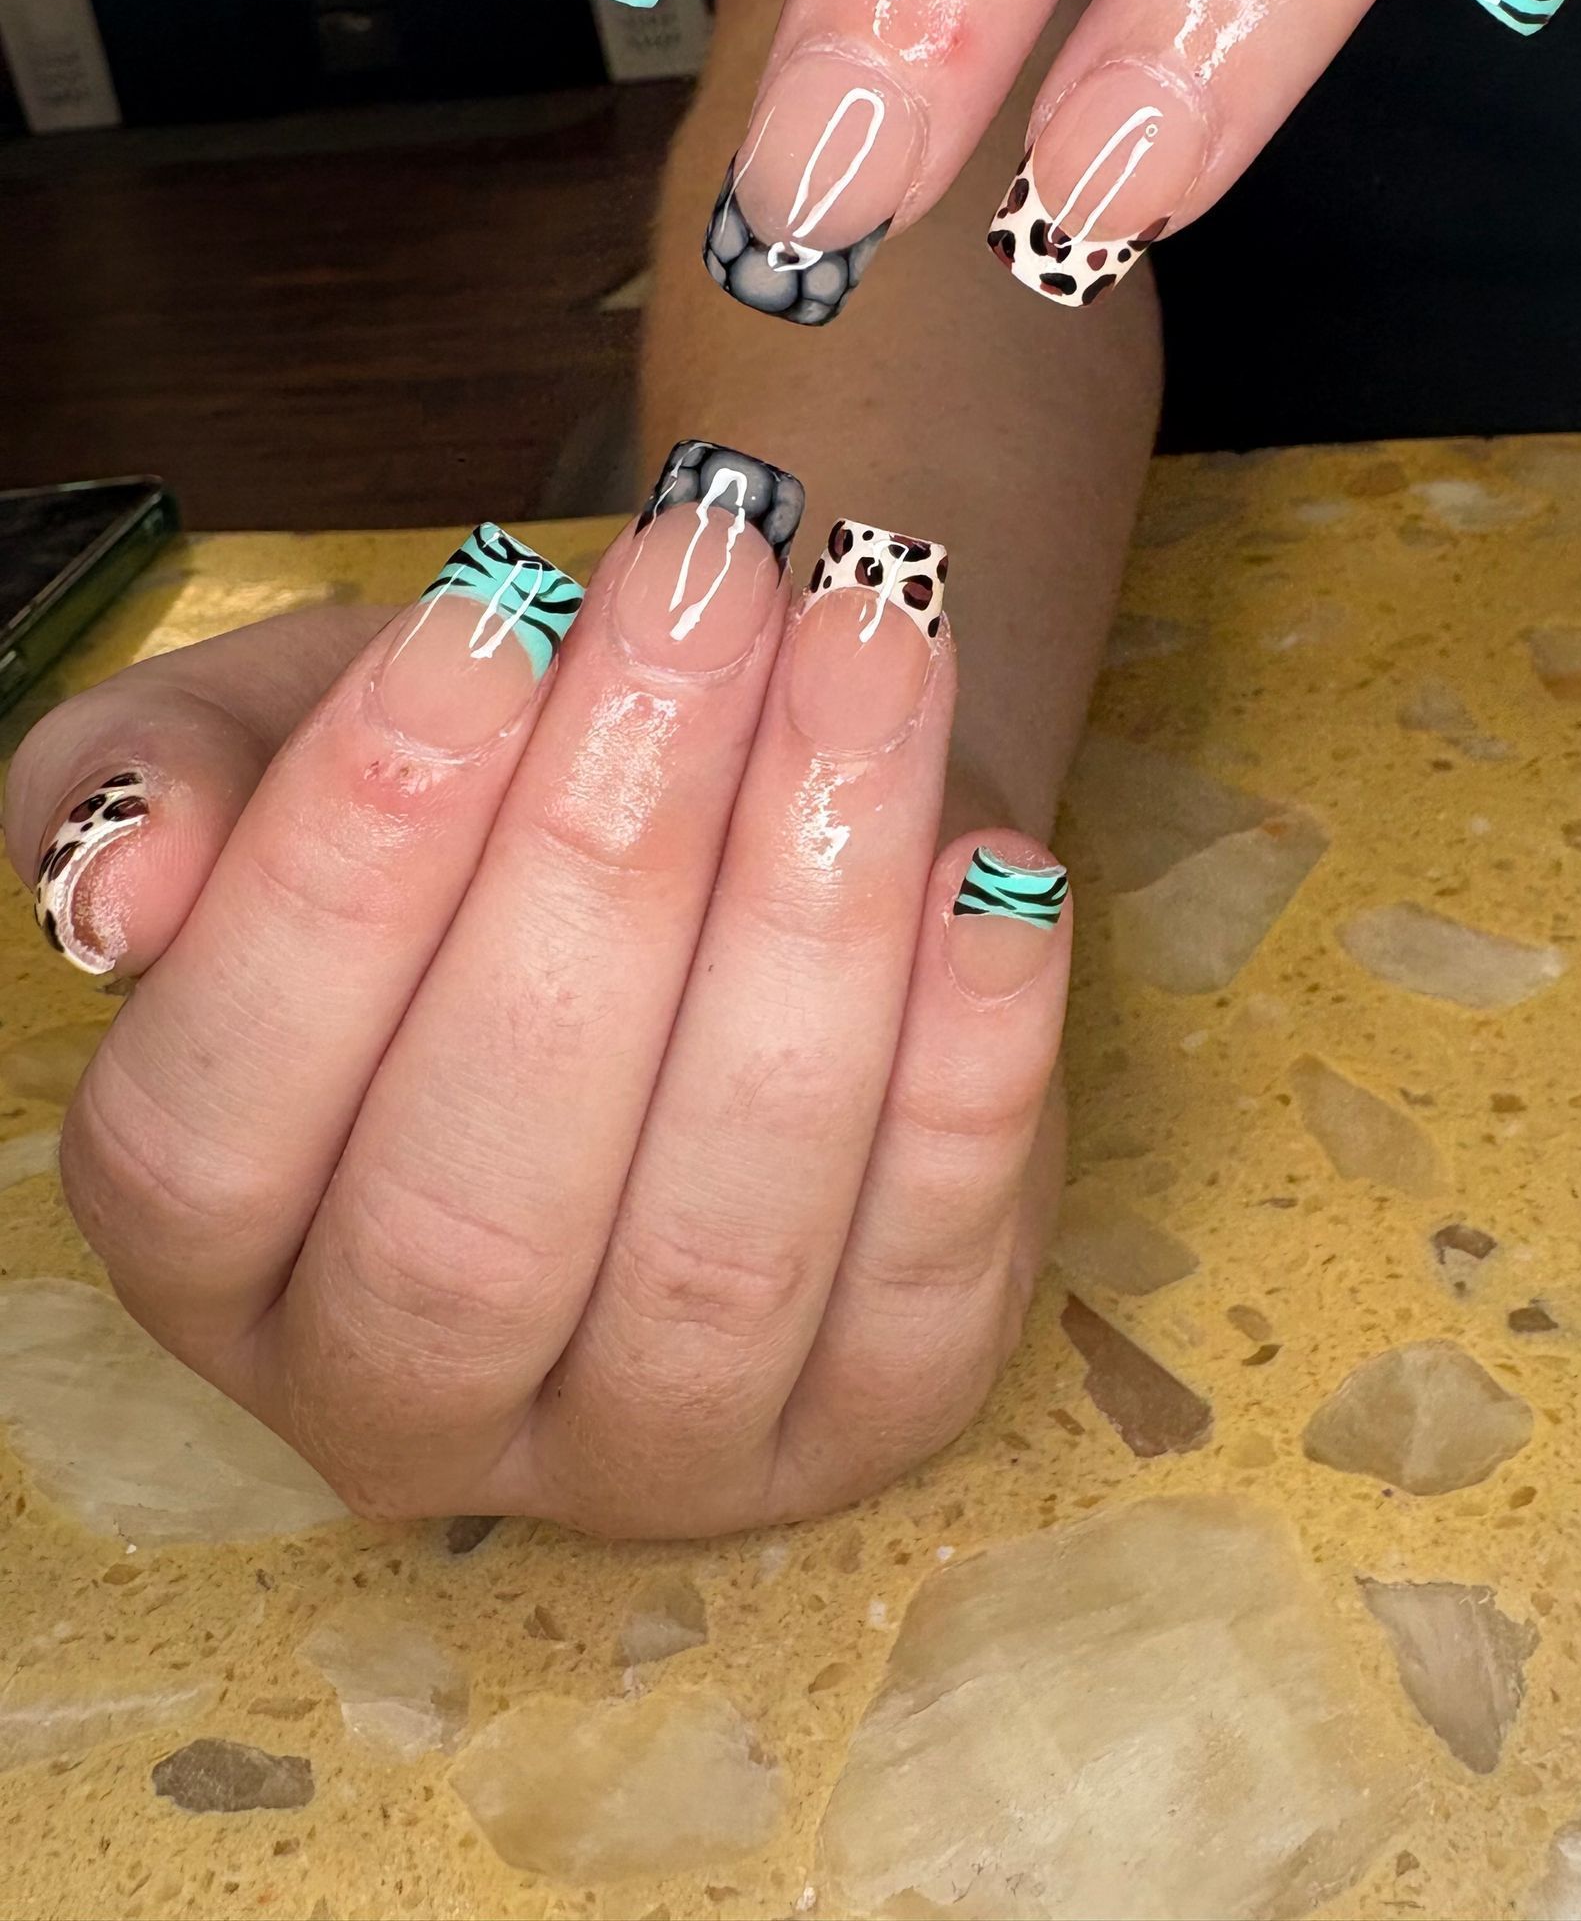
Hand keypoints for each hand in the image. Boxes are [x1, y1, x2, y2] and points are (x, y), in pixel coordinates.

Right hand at [3, 462, 1070, 1536]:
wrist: (729, 857)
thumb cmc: (480, 810)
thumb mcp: (283, 749)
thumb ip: (165, 787)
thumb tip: (127, 882)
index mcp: (213, 1258)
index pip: (215, 1128)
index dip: (341, 876)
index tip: (483, 621)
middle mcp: (405, 1403)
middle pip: (477, 1203)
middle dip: (606, 857)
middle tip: (708, 590)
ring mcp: (649, 1450)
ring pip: (720, 1236)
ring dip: (811, 917)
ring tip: (865, 649)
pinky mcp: (870, 1417)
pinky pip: (928, 1265)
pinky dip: (973, 1061)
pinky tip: (993, 865)